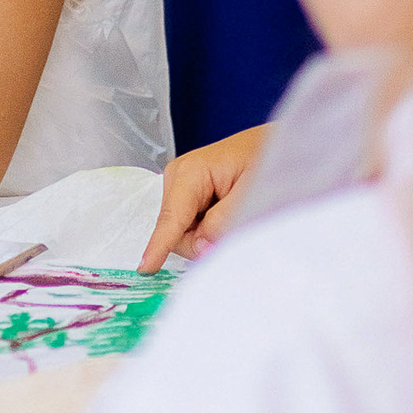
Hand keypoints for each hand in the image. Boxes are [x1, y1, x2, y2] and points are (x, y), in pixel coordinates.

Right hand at [140, 124, 267, 268]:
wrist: (268, 144)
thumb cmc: (263, 159)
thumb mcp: (251, 190)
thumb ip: (225, 220)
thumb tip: (200, 248)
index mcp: (190, 172)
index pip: (171, 218)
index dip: (159, 245)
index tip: (144, 268)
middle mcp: (177, 178)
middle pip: (177, 232)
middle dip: (202, 242)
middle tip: (235, 226)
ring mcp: (179, 186)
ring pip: (183, 233)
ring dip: (207, 236)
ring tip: (233, 212)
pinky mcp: (185, 195)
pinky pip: (190, 226)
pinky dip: (207, 230)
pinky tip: (224, 213)